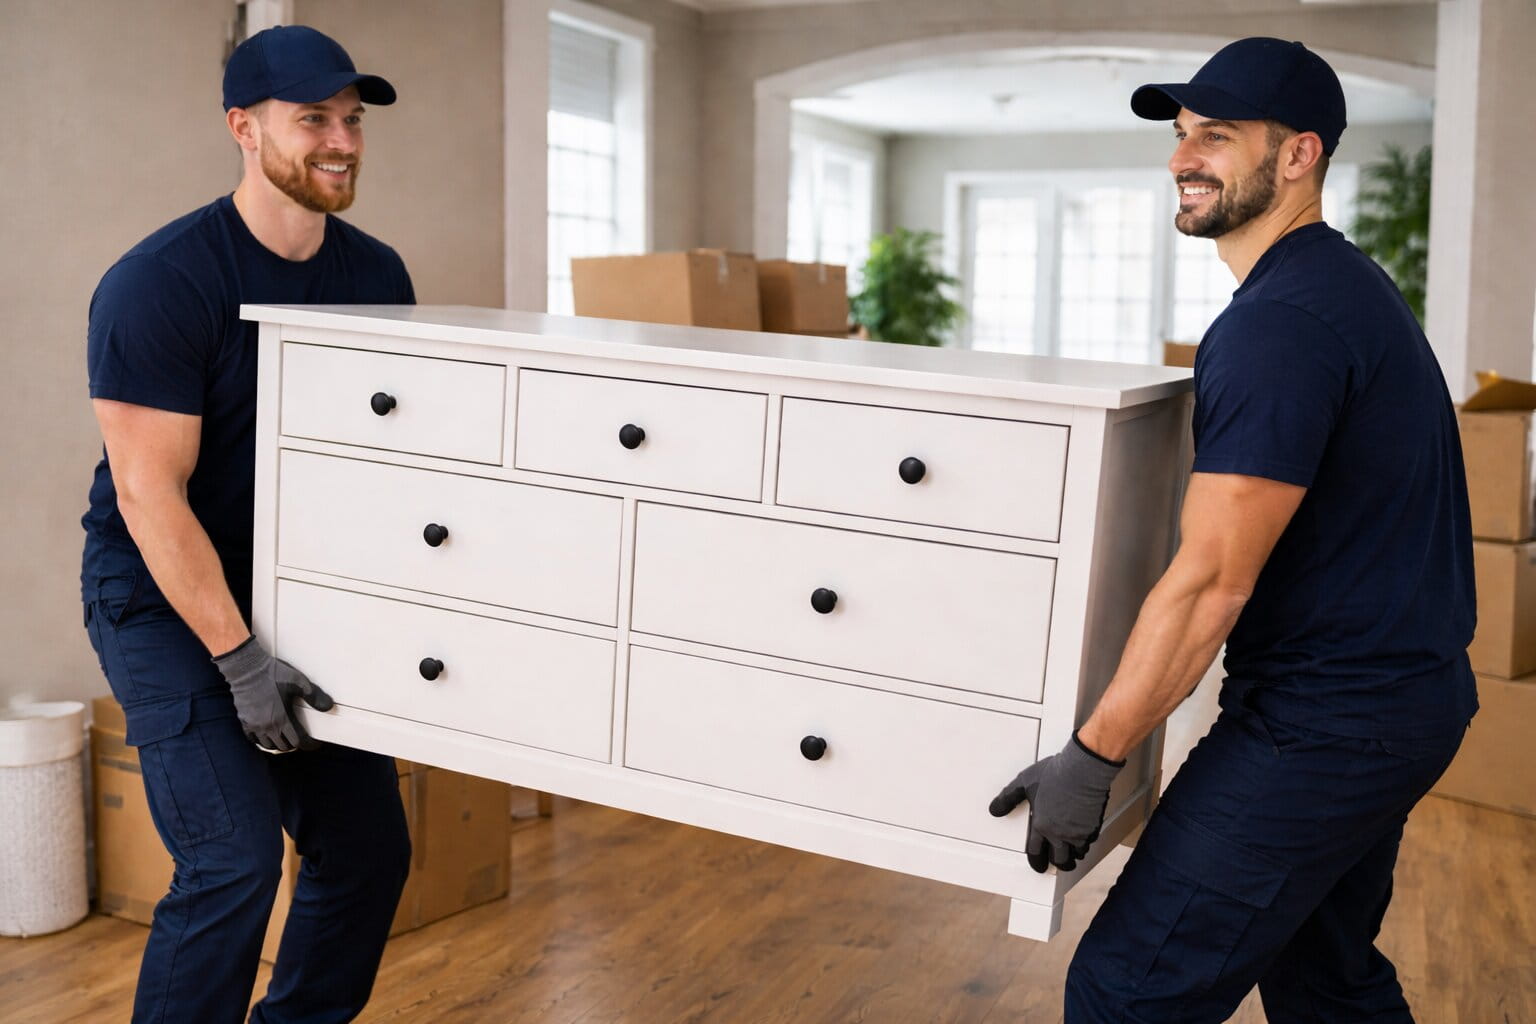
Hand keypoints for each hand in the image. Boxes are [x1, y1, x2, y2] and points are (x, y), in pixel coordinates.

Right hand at [213, 637, 333, 752]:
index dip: (308, 745)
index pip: (298, 742)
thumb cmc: (273, 674)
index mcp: (282, 719)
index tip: (314, 743)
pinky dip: (262, 741)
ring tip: (286, 737)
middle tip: (302, 738)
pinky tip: (268, 735)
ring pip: (268, 745)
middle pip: (284, 746)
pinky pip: (253, 739)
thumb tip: (328, 707)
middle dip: (295, 744)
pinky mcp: (244, 721)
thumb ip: (314, 696)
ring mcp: (254, 725)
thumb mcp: (299, 682)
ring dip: (279, 744)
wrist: (247, 669)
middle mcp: (267, 726)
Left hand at [989, 731, 1124, 872]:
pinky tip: (1082, 838)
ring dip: (1072, 855)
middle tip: (1057, 862)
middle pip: (1059, 860)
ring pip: (1075, 855)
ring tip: (1070, 853)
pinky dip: (1084, 844)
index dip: (1037, 862)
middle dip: (1057, 863)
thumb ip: (1009, 798)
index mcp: (1041, 825)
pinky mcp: (1092, 828)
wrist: (1083, 770)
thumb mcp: (1024, 782)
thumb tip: (994, 810)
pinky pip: (1088, 843)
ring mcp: (1077, 833)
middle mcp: (1059, 834)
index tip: (1039, 866)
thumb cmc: (1055, 774)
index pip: (1036, 853)